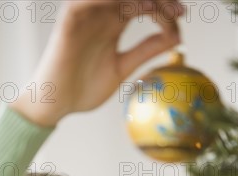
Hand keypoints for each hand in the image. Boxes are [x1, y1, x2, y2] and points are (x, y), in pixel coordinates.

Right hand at [11, 0, 183, 126]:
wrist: (56, 103)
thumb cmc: (84, 88)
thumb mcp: (122, 68)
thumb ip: (146, 50)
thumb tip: (176, 37)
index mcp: (114, 23)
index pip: (144, 3)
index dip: (165, 8)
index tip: (181, 18)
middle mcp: (101, 13)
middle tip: (178, 11)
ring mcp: (86, 13)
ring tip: (159, 7)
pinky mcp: (70, 18)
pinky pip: (87, 0)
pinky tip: (133, 5)